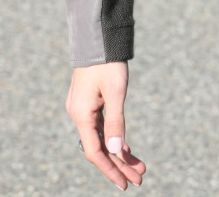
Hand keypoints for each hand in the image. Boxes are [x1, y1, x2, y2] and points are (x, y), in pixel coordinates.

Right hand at [66, 61, 145, 189]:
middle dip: (120, 165)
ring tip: (139, 166)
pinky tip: (126, 148)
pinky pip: (100, 127)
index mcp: (81, 114)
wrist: (97, 37)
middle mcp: (78, 114)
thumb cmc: (108, 62)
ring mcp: (82, 108)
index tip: (126, 184)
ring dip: (119, 153)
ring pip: (101, 138)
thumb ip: (116, 122)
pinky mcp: (88, 102)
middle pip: (99, 148)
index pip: (95, 152)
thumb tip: (117, 151)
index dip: (111, 170)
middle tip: (140, 179)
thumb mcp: (116, 92)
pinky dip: (113, 138)